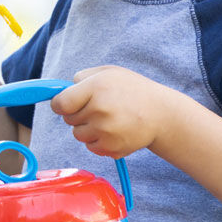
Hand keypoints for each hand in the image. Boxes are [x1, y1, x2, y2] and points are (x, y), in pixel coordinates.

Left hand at [50, 66, 175, 157]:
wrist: (162, 114)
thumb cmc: (132, 90)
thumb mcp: (107, 73)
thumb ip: (81, 77)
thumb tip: (61, 91)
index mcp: (96, 88)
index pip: (60, 104)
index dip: (59, 104)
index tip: (65, 104)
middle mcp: (100, 110)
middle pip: (68, 120)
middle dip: (77, 114)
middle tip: (97, 108)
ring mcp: (106, 132)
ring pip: (78, 135)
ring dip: (87, 129)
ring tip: (106, 120)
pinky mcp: (112, 148)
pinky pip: (91, 147)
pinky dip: (98, 141)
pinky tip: (113, 131)